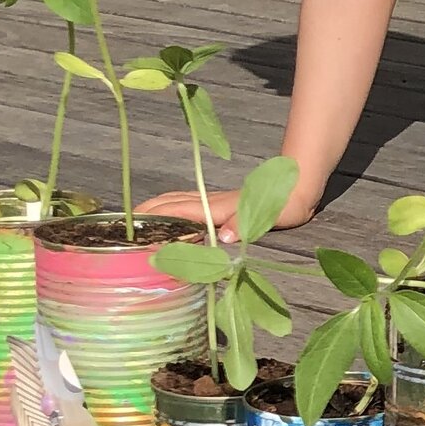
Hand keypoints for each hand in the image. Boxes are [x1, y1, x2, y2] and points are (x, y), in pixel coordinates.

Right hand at [136, 180, 317, 240]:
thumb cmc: (284, 205)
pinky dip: (171, 209)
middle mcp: (210, 201)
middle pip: (168, 202)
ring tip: (139, 223)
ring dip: (156, 209)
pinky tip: (171, 218)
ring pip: (176, 200)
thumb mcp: (267, 217)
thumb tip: (222, 237)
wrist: (299, 188)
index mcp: (215, 207)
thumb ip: (242, 224)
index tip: (132, 230)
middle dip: (145, 212)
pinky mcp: (222, 203)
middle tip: (125, 228)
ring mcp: (215, 200)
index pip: (175, 211)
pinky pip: (188, 204)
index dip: (153, 219)